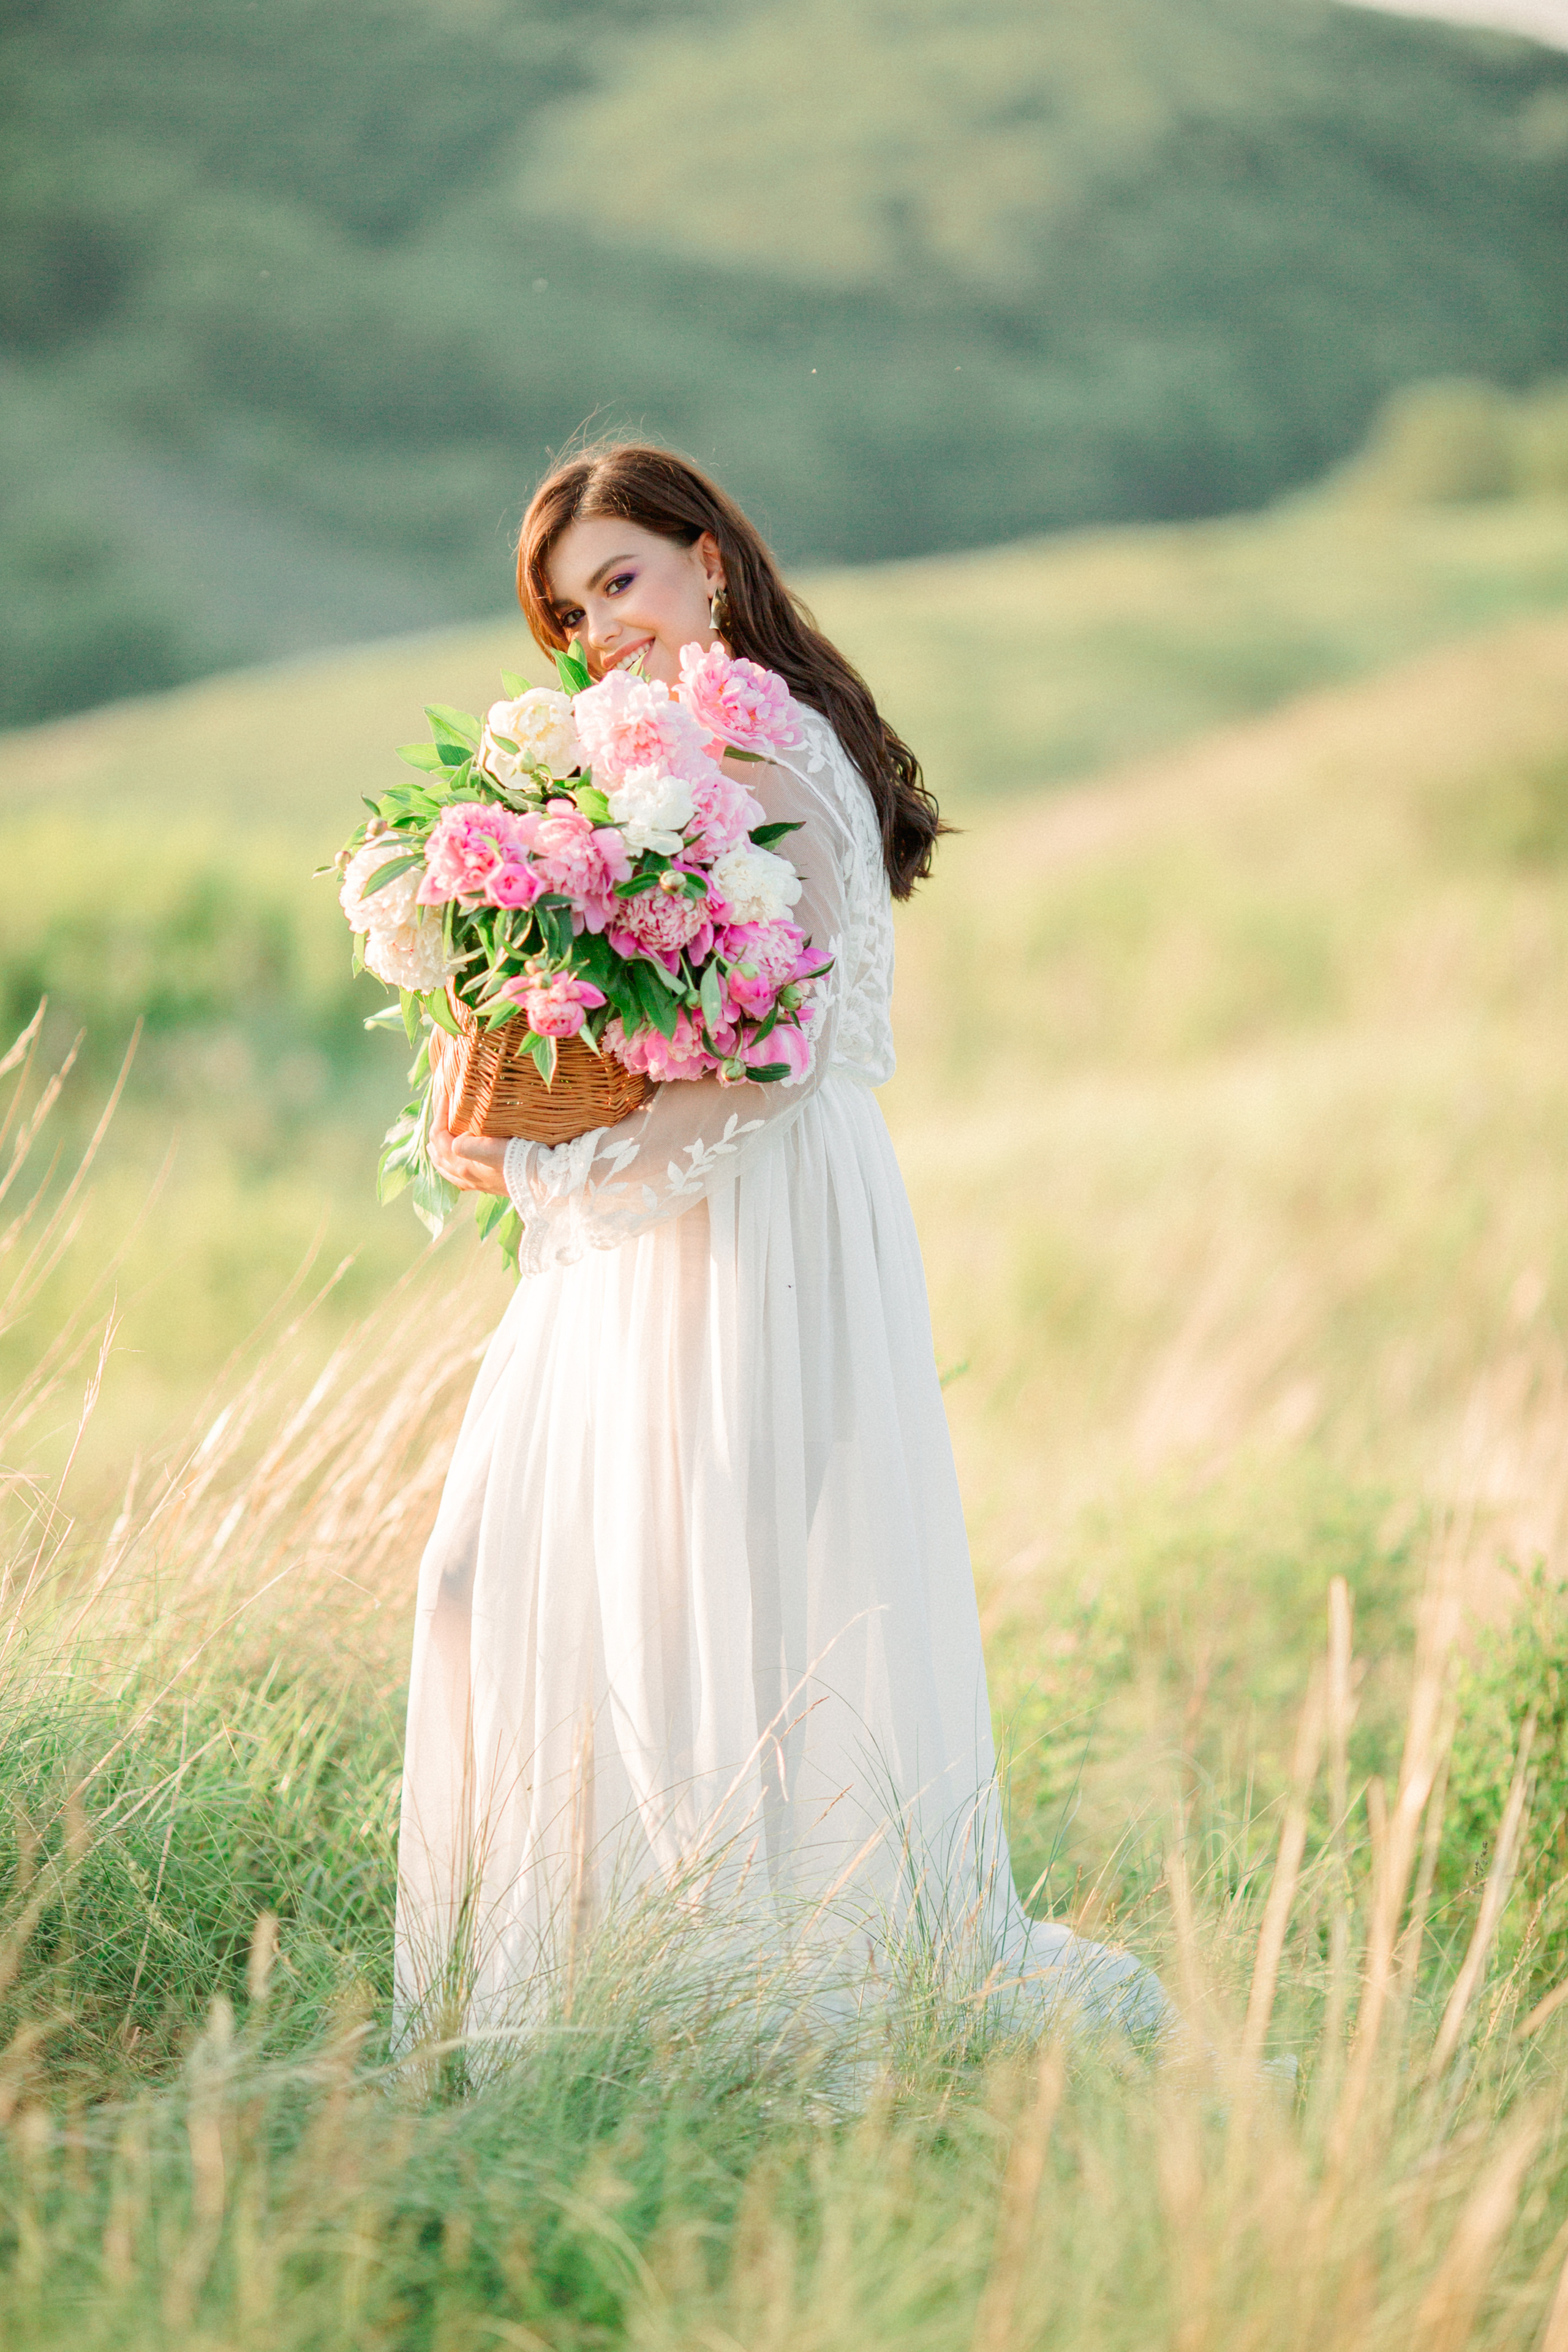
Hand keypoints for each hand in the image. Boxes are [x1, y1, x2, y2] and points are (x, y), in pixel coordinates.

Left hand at [428, 1037, 510, 1197]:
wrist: (545, 1181)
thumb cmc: (521, 1161)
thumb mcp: (493, 1148)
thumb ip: (468, 1145)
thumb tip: (457, 1139)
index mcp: (463, 1164)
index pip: (439, 1136)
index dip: (439, 1114)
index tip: (446, 1096)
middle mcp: (465, 1175)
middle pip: (438, 1153)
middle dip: (436, 1133)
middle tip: (441, 1114)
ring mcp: (476, 1182)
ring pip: (446, 1168)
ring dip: (440, 1152)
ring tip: (439, 1141)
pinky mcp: (487, 1185)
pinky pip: (459, 1178)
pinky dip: (452, 1167)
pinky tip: (459, 1164)